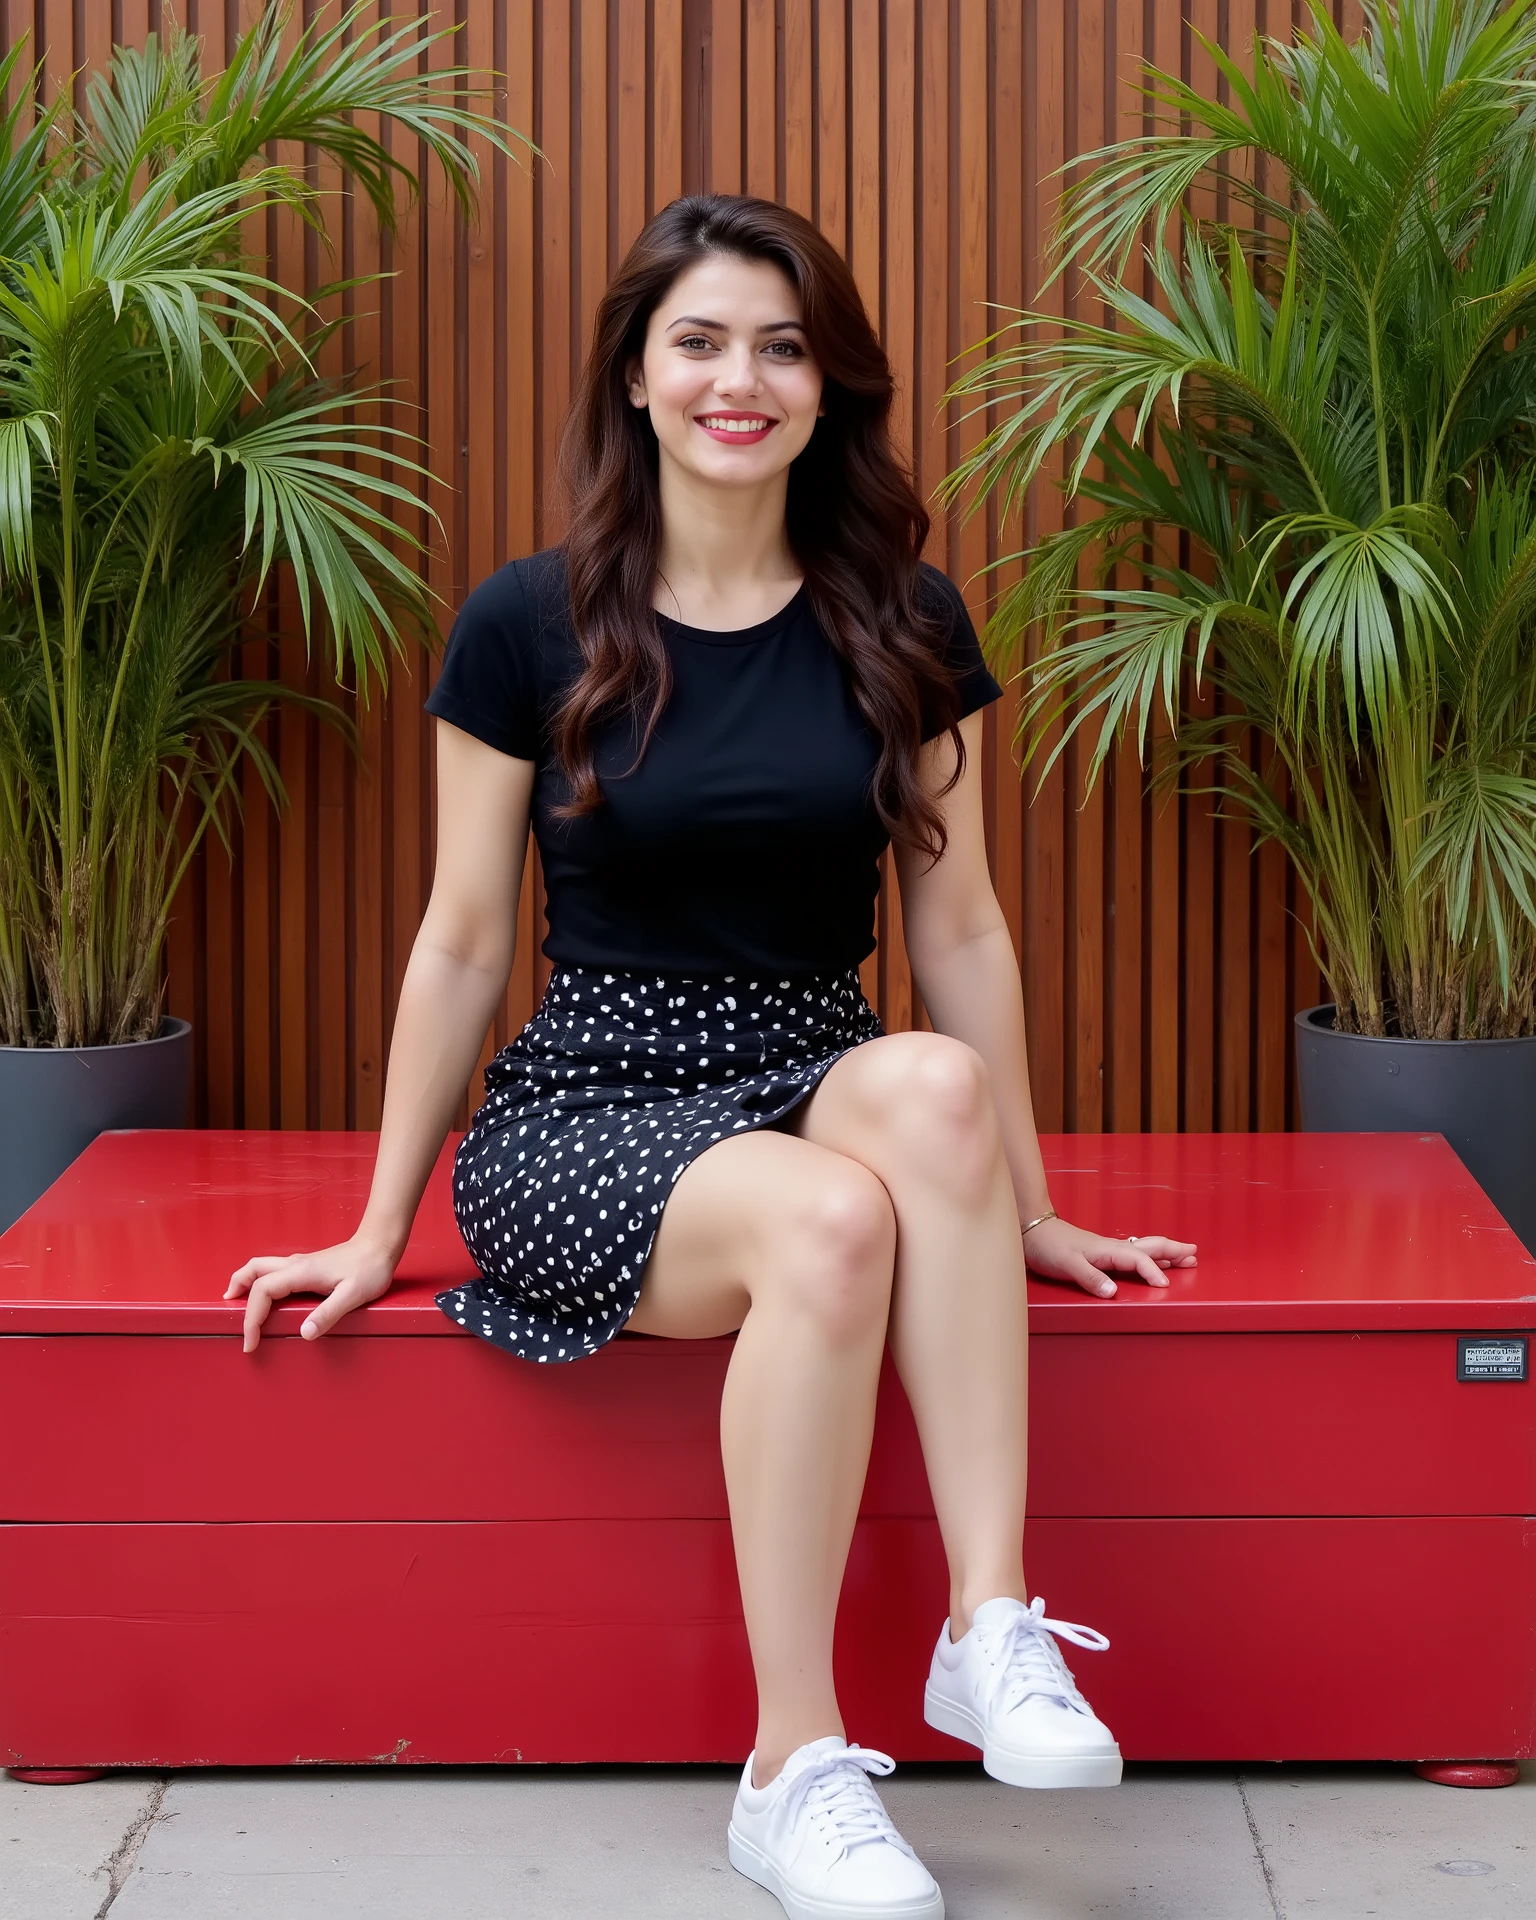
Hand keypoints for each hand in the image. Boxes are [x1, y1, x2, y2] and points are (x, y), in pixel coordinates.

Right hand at [224, 1235, 398, 1352]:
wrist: (381, 1245)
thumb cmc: (370, 1268)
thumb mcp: (353, 1295)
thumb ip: (328, 1314)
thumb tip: (304, 1334)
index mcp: (301, 1272)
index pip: (262, 1292)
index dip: (251, 1318)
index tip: (250, 1342)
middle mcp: (296, 1265)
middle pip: (254, 1270)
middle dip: (236, 1288)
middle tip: (227, 1310)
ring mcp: (301, 1263)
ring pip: (262, 1266)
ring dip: (245, 1281)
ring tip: (235, 1299)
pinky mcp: (308, 1266)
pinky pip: (274, 1271)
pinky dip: (260, 1281)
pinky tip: (267, 1293)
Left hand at [1020, 1215, 1196, 1298]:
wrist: (1031, 1229)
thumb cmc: (1048, 1246)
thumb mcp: (1067, 1265)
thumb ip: (1090, 1278)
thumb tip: (1113, 1292)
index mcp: (1107, 1250)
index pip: (1138, 1260)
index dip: (1152, 1272)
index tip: (1164, 1286)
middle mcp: (1112, 1248)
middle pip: (1149, 1247)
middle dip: (1173, 1250)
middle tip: (1195, 1253)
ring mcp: (1107, 1249)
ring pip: (1143, 1248)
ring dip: (1165, 1252)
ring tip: (1184, 1255)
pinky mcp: (1100, 1253)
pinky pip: (1132, 1254)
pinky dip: (1148, 1256)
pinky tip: (1149, 1260)